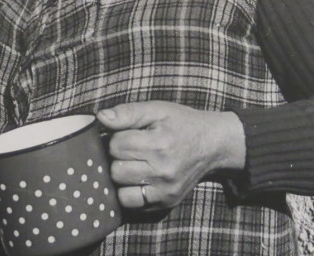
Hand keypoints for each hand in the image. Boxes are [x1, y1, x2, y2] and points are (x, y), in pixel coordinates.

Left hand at [96, 101, 245, 210]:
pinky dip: (127, 193)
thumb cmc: (180, 123)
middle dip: (116, 158)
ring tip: (131, 164)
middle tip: (127, 150)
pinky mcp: (167, 203)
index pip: (116, 145)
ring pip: (120, 190)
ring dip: (120, 177)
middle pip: (116, 169)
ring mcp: (165, 190)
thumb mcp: (156, 109)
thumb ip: (127, 112)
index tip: (125, 134)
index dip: (115, 137)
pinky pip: (132, 205)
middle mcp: (163, 171)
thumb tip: (100, 118)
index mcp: (159, 144)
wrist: (212, 144)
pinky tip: (135, 179)